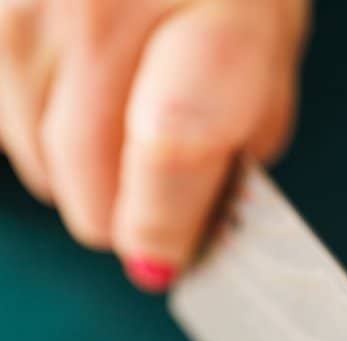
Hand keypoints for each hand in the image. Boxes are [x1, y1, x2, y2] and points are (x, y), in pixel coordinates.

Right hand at [0, 0, 307, 289]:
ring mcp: (25, 9)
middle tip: (153, 213)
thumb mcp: (271, 33)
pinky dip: (39, 131)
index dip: (164, 226)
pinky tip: (80, 95)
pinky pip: (3, 117)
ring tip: (121, 128)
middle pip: (86, 171)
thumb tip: (202, 215)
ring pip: (35, 156)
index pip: (174, 150)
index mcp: (210, 11)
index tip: (166, 261)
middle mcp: (99, 7)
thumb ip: (249, 129)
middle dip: (124, 216)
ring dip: (80, 174)